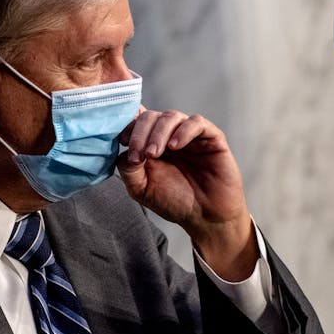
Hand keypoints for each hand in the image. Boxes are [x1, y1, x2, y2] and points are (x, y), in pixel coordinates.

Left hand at [117, 108, 257, 279]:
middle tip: (139, 155)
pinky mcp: (211, 137)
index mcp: (151, 143)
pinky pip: (197, 122)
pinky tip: (175, 146)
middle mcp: (169, 135)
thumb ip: (128, 170)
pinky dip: (183, 131)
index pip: (135, 120)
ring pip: (171, 116)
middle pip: (150, 116)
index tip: (121, 141)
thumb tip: (124, 151)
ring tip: (153, 154)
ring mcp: (190, 135)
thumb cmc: (175, 202)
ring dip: (158, 133)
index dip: (126, 126)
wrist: (206, 217)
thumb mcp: (142, 190)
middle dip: (140, 133)